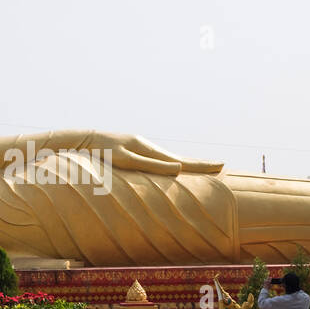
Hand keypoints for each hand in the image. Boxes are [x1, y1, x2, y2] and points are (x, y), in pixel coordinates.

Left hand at [85, 133, 223, 175]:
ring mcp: (143, 148)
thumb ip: (152, 165)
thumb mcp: (127, 160)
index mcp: (151, 150)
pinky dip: (172, 163)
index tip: (221, 166)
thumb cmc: (104, 152)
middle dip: (200, 165)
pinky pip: (159, 160)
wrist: (88, 139)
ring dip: (188, 164)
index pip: (182, 162)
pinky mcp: (136, 151)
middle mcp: (150, 147)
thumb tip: (178, 169)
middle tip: (221, 166)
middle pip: (181, 159)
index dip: (202, 166)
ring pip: (171, 159)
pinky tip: (173, 168)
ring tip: (204, 168)